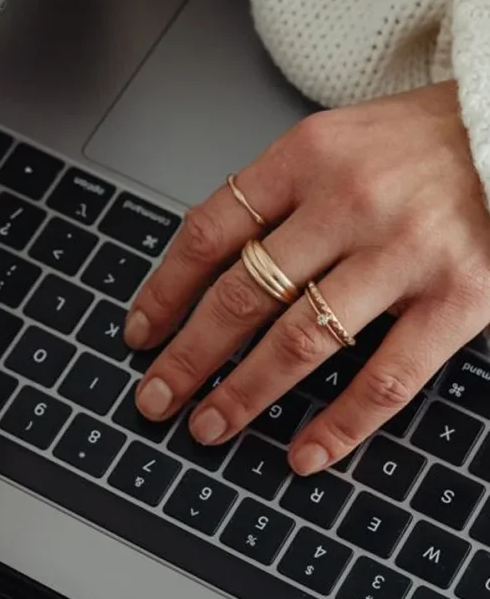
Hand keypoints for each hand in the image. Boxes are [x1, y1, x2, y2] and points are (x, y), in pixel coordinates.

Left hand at [125, 81, 489, 474]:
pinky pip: (386, 377)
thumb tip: (201, 268)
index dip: (165, 291)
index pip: (210, 233)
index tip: (140, 333)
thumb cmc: (422, 143)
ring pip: (302, 341)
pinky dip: (340, 425)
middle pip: (243, 294)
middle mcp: (349, 201)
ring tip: (207, 426)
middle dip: (188, 356)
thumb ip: (274, 198)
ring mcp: (406, 251)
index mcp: (307, 157)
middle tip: (155, 397)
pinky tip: (304, 454)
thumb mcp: (336, 143)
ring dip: (244, 393)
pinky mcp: (462, 296)